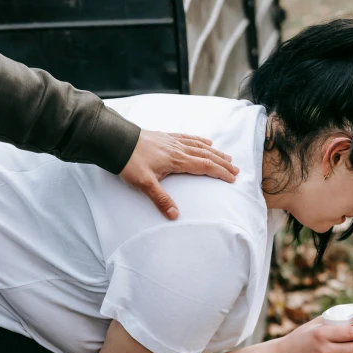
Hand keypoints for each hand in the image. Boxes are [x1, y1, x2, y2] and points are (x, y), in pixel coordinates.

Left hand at [120, 129, 238, 218]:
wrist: (116, 141)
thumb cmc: (130, 162)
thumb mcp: (144, 184)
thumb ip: (161, 199)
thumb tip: (174, 215)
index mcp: (177, 160)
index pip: (204, 166)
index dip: (220, 172)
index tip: (232, 178)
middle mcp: (178, 149)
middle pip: (206, 156)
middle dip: (222, 163)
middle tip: (236, 169)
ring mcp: (172, 142)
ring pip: (199, 146)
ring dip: (214, 152)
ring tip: (226, 156)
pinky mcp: (166, 137)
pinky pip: (188, 138)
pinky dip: (199, 140)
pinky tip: (205, 141)